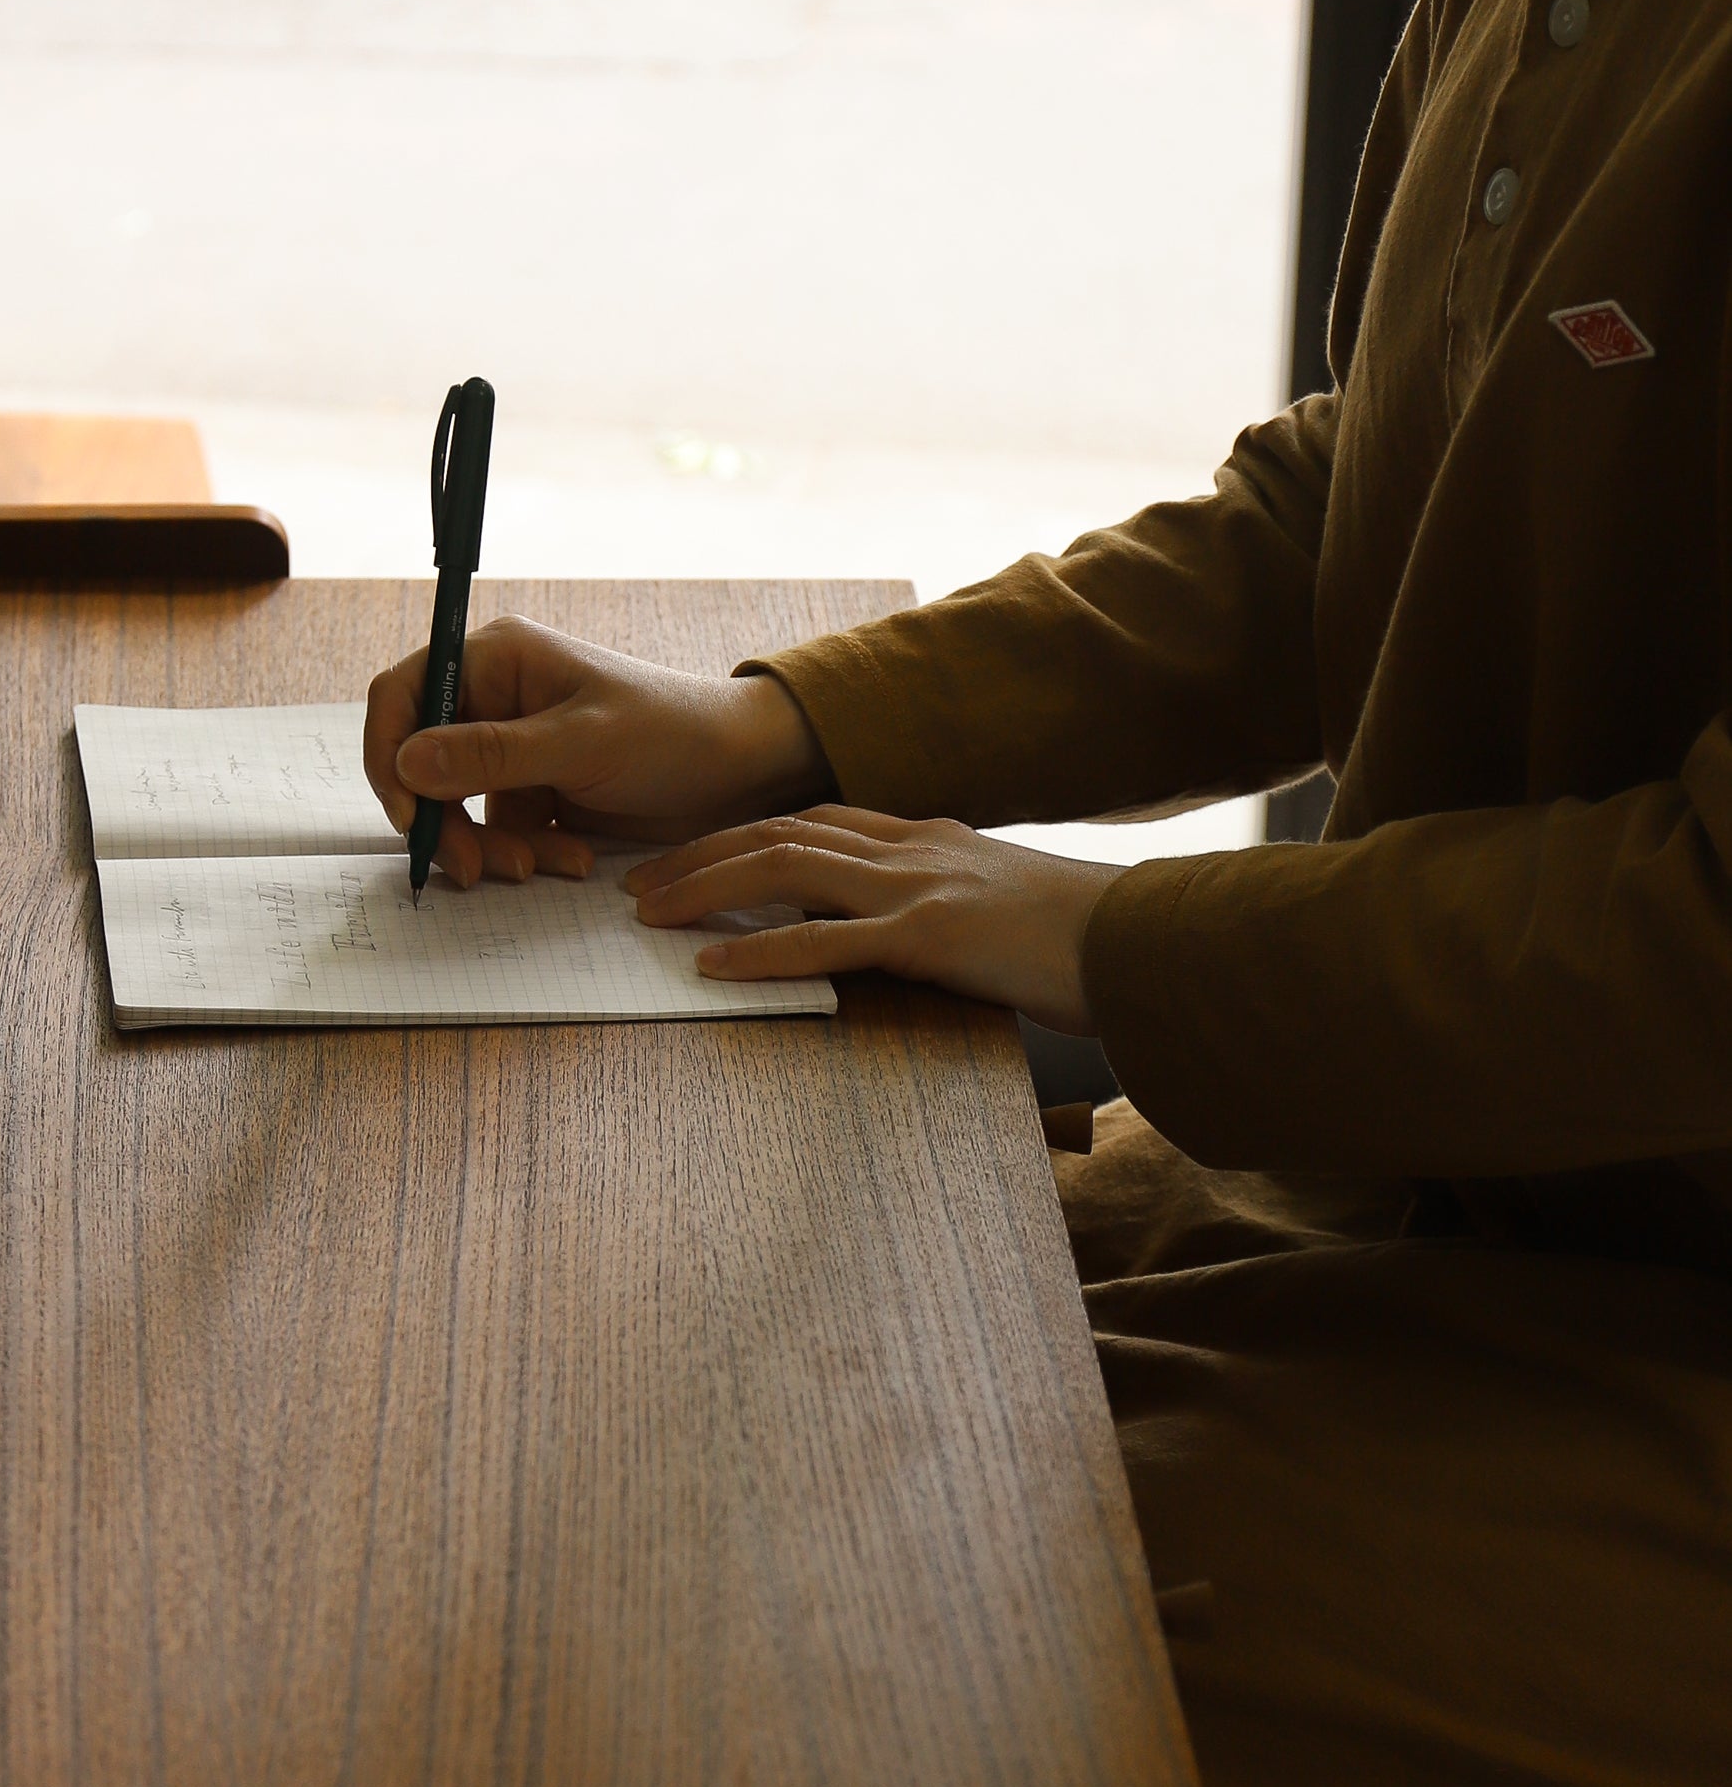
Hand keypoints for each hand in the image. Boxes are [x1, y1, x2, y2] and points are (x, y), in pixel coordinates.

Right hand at [363, 617, 832, 889]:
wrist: (738, 774)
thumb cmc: (673, 733)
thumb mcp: (583, 743)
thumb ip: (492, 754)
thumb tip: (407, 762)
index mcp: (497, 659)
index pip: (403, 696)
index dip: (390, 756)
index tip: (410, 817)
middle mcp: (493, 699)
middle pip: (420, 764)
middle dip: (443, 822)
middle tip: (472, 869)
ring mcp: (511, 750)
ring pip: (455, 809)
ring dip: (487, 847)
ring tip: (538, 868)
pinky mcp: (531, 794)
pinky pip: (495, 833)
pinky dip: (521, 855)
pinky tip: (572, 859)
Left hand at [627, 808, 1112, 1033]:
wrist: (1148, 940)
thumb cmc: (1079, 937)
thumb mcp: (999, 903)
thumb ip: (943, 904)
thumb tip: (903, 929)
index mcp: (926, 837)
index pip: (811, 818)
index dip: (738, 833)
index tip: (684, 854)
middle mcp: (913, 848)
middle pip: (780, 833)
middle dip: (700, 853)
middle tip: (637, 881)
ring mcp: (920, 887)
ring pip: (787, 872)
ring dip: (707, 889)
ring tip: (648, 913)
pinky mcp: (932, 938)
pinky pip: (827, 944)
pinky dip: (761, 955)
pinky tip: (710, 968)